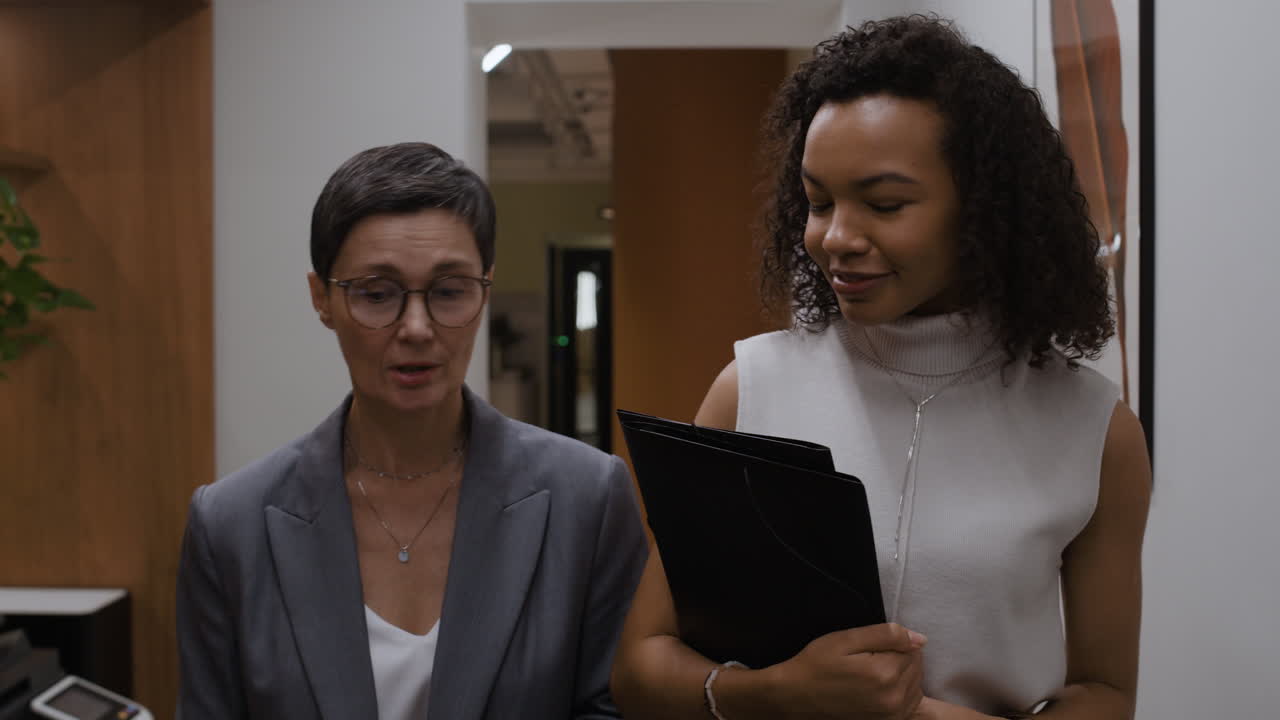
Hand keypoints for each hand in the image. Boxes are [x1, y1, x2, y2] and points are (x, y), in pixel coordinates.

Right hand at [767, 623, 926, 719]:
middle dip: (900, 658)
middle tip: (869, 659)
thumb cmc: (817, 664)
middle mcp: (893, 698)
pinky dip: (900, 693)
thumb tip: (920, 639)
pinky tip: (878, 688)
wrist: (796, 696)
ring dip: (901, 676)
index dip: (894, 643)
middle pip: (917, 667)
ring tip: (872, 673)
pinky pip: (910, 703)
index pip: (913, 649)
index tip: (870, 647)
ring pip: (916, 685)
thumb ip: (886, 635)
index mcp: (884, 673)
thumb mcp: (846, 639)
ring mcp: (891, 715)